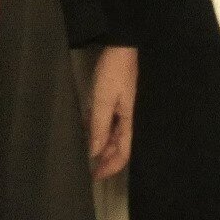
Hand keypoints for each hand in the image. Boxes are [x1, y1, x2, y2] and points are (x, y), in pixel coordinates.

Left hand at [88, 46, 136, 179]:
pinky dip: (104, 128)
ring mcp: (128, 109)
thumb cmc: (115, 71)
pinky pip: (114, 120)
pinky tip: (91, 128)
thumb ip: (99, 126)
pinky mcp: (124, 99)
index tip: (95, 176)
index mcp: (131, 121)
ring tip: (88, 149)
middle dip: (105, 157)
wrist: (126, 44)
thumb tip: (94, 152)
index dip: (110, 167)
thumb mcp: (103, 99)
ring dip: (103, 143)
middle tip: (89, 166)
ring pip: (116, 134)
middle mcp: (132, 118)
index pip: (123, 153)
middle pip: (120, 146)